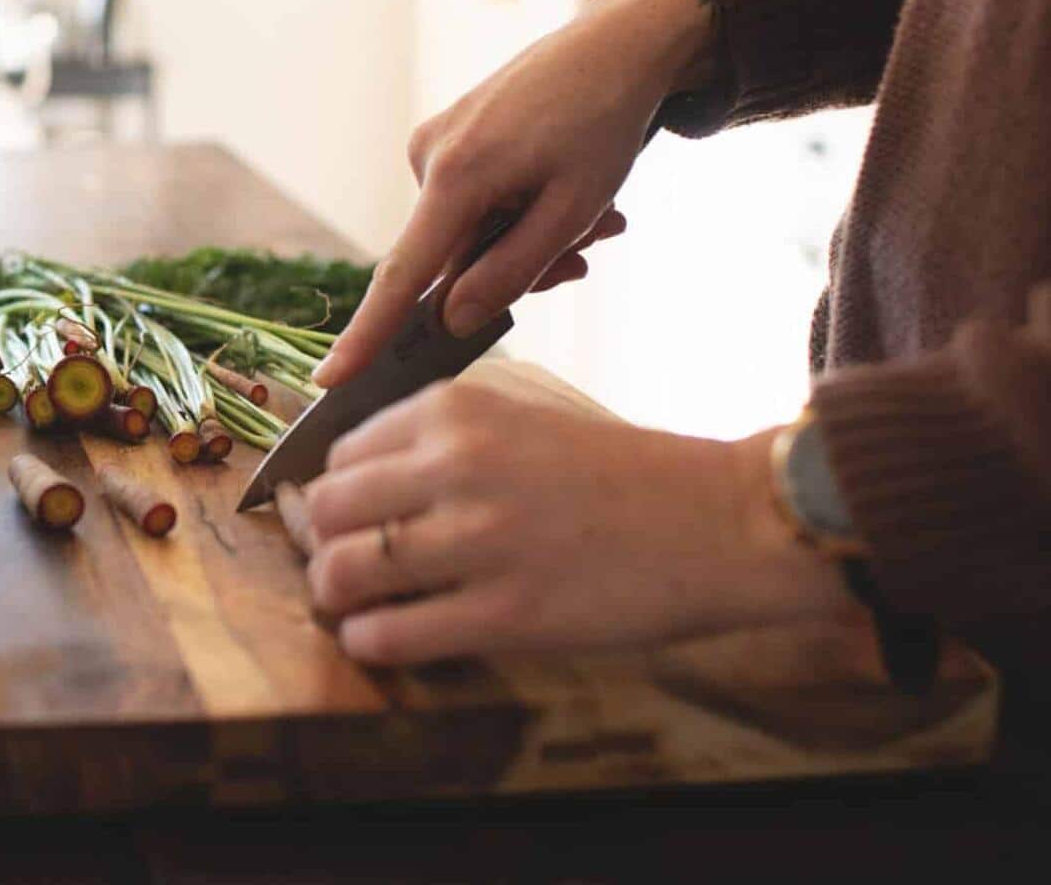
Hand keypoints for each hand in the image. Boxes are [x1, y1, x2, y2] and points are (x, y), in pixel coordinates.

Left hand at [304, 381, 853, 664]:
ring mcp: (480, 540)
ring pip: (343, 573)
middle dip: (326, 545)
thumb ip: (442, 433)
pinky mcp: (506, 614)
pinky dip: (371, 641)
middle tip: (347, 566)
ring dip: (338, 598)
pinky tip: (388, 637)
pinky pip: (389, 634)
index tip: (349, 520)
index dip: (336, 494)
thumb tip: (348, 473)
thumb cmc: (621, 470)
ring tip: (360, 606)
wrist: (724, 520)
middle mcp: (457, 465)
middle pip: (329, 512)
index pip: (340, 453)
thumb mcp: (524, 411)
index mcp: (456, 409)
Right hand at [315, 0, 715, 387]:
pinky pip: (472, 203)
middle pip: (451, 260)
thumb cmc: (604, 122)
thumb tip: (450, 320)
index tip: (330, 378)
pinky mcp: (448, 138)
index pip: (402, 276)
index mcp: (456, 176)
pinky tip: (567, 191)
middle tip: (588, 251)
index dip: (367, 334)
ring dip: (528, 239)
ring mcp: (434, 145)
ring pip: (468, 234)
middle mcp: (428, 157)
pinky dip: (518, 211)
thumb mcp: (573, 210)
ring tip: (598, 217)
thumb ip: (509, 273)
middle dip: (517, 267)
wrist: (617, 43)